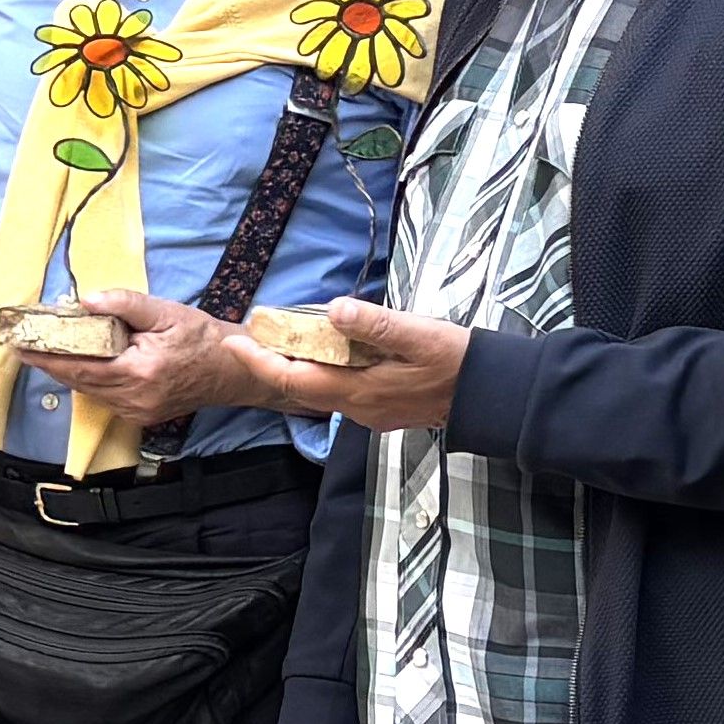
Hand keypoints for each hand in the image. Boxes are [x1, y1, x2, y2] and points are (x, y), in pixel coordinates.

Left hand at [14, 288, 285, 426]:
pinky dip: (87, 379)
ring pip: (88, 391)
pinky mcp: (139, 417)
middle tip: (20, 345)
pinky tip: (76, 363)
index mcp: (140, 372)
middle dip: (48, 362)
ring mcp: (136, 413)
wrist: (232, 372)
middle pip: (78, 380)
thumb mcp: (165, 312)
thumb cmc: (201, 338)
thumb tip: (85, 301)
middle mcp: (134, 399)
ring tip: (41, 350)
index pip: (81, 365)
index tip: (19, 345)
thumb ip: (124, 304)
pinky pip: (103, 397)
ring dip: (65, 371)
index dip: (47, 356)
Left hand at [235, 301, 467, 432]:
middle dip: (270, 362)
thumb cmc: (458, 361)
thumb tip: (335, 311)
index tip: (233, 343)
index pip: (294, 378)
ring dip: (296, 366)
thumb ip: (376, 324)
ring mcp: (370, 413)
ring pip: (319, 390)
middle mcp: (358, 409)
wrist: (491, 394)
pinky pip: (339, 391)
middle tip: (250, 335)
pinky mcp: (382, 409)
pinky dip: (322, 371)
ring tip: (279, 338)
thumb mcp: (419, 335)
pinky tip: (323, 352)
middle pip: (300, 387)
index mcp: (361, 391)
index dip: (259, 361)